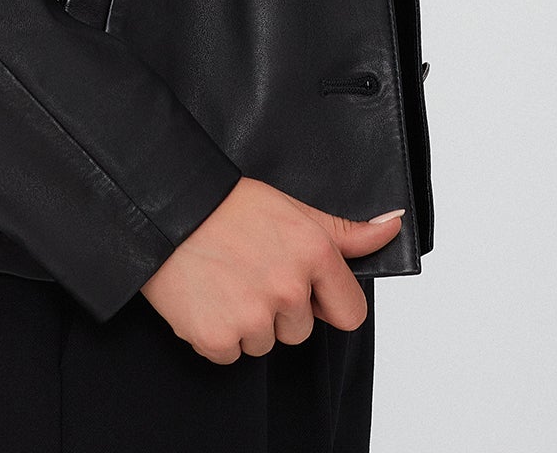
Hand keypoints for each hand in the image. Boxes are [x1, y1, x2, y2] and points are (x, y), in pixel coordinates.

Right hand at [139, 176, 403, 363]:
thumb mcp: (292, 208)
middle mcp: (289, 288)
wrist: (163, 207)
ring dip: (246, 320)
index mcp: (313, 253)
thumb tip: (393, 226)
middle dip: (278, 307)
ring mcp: (253, 316)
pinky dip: (216, 332)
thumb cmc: (226, 204)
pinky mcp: (218, 338)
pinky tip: (204, 295)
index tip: (304, 288)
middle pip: (301, 329)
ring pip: (265, 342)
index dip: (327, 303)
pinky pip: (230, 353)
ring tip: (223, 278)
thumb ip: (346, 231)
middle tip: (248, 268)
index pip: (351, 313)